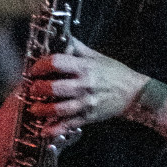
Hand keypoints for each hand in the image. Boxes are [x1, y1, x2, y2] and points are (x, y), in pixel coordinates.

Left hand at [27, 40, 143, 134]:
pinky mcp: (89, 117)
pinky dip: (56, 128)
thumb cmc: (115, 73)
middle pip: (55, 87)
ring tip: (34, 109)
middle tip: (32, 89)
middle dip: (38, 89)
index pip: (57, 62)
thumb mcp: (97, 56)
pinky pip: (69, 124)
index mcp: (85, 67)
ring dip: (43, 110)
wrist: (135, 93)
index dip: (41, 65)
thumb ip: (77, 47)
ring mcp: (87, 102)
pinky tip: (45, 130)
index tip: (35, 69)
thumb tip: (62, 36)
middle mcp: (85, 85)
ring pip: (60, 109)